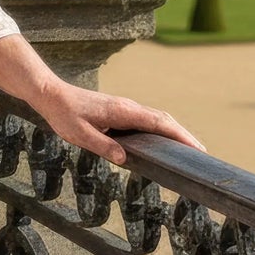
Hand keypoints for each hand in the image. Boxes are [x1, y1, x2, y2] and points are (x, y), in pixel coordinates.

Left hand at [30, 78, 205, 167]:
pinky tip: (163, 141)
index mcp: (123, 111)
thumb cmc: (64, 114)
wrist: (52, 95)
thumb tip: (124, 159)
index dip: (179, 135)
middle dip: (184, 135)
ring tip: (189, 149)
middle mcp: (129, 107)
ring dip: (175, 131)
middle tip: (202, 152)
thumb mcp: (80, 135)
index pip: (159, 123)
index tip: (196, 147)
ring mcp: (126, 108)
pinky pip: (147, 119)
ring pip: (157, 118)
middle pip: (164, 120)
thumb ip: (102, 146)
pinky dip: (161, 128)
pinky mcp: (120, 111)